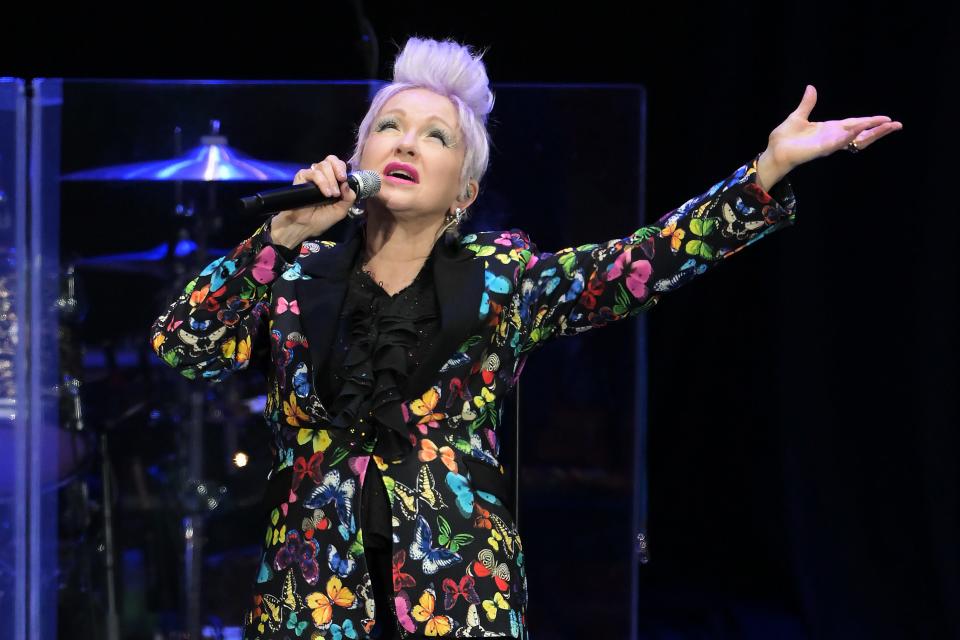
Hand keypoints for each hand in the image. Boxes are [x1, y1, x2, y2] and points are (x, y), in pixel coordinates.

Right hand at [271, 155, 357, 245]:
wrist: (304, 226)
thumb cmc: (321, 219)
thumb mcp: (341, 210)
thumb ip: (349, 198)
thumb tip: (348, 184)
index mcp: (331, 180)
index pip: (337, 164)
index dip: (342, 168)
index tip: (344, 179)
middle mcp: (321, 175)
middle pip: (330, 160)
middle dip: (338, 169)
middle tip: (341, 181)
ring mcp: (311, 176)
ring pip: (323, 166)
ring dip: (331, 180)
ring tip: (331, 195)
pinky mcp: (301, 178)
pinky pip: (313, 173)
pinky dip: (322, 182)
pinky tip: (325, 193)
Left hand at [762, 85, 902, 176]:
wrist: (773, 150)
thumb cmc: (784, 137)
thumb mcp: (798, 116)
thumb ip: (808, 103)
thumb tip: (811, 88)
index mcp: (830, 129)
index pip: (855, 124)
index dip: (870, 121)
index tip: (887, 119)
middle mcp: (833, 137)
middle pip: (861, 133)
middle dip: (879, 130)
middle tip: (897, 125)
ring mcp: (829, 143)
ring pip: (855, 138)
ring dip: (871, 132)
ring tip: (888, 126)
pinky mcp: (821, 149)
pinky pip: (839, 142)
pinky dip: (850, 136)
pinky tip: (860, 129)